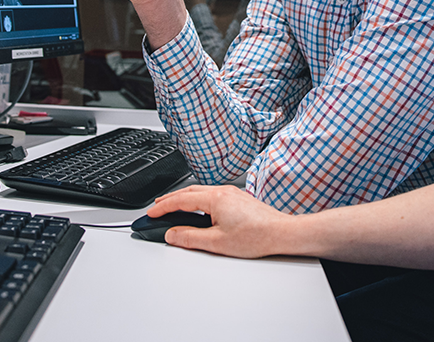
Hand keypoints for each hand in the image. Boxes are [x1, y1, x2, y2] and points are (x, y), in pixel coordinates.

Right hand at [149, 185, 295, 257]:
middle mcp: (224, 191)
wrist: (282, 233)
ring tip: (174, 207)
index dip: (163, 207)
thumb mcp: (216, 243)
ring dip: (185, 198)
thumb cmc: (256, 236)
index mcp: (215, 199)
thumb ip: (190, 237)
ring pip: (202, 192)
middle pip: (190, 191)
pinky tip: (200, 209)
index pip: (181, 200)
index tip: (151, 213)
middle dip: (171, 199)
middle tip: (157, 206)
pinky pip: (213, 195)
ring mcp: (233, 194)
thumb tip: (172, 235)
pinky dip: (199, 200)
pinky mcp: (240, 199)